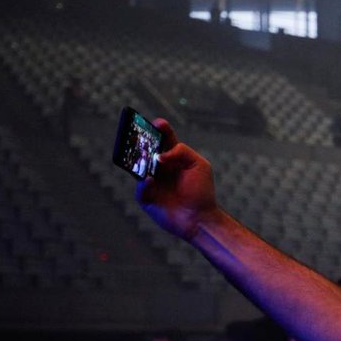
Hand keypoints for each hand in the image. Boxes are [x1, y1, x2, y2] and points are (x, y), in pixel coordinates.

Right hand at [135, 119, 221, 240]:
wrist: (200, 218)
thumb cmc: (202, 191)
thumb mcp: (200, 166)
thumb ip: (183, 152)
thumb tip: (160, 155)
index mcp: (173, 159)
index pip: (164, 140)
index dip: (160, 130)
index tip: (158, 123)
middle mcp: (160, 168)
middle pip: (147, 151)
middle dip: (142, 142)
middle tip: (140, 135)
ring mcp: (151, 182)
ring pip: (138, 167)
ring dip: (139, 161)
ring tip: (143, 156)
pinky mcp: (146, 198)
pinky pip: (140, 188)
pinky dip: (143, 183)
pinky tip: (150, 179)